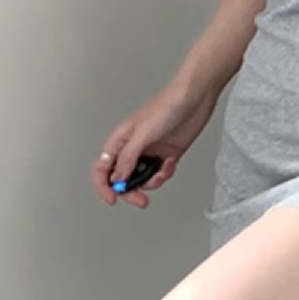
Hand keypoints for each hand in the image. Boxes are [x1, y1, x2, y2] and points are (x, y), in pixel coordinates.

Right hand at [92, 78, 219, 209]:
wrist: (195, 98)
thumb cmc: (167, 106)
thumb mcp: (143, 133)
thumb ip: (128, 157)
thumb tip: (117, 179)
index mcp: (121, 140)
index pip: (103, 168)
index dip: (103, 186)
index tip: (113, 199)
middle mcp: (133, 148)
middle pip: (122, 179)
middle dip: (131, 192)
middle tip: (141, 201)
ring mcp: (150, 152)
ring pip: (142, 179)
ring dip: (153, 181)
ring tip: (163, 172)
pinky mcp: (166, 155)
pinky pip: (160, 175)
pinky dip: (165, 174)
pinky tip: (171, 163)